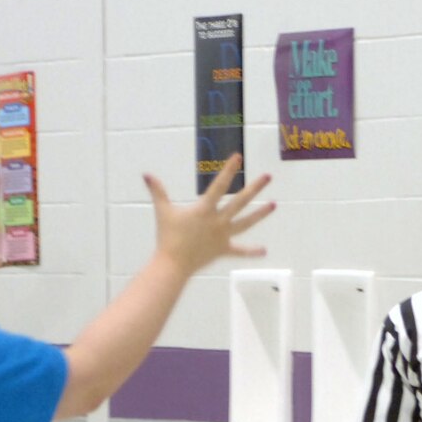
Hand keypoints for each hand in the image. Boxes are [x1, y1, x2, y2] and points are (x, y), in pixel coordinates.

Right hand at [146, 156, 275, 273]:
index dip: (228, 171)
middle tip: (268, 177)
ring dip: (260, 214)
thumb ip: (158, 192)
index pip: (219, 186)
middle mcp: (218, 221)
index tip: (238, 158)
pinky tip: (264, 250)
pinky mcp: (223, 249)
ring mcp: (223, 236)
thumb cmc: (168, 237)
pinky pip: (239, 251)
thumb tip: (146, 175)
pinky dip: (251, 252)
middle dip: (255, 188)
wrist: (173, 264)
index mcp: (205, 209)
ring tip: (274, 204)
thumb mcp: (163, 211)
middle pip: (240, 202)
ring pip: (245, 222)